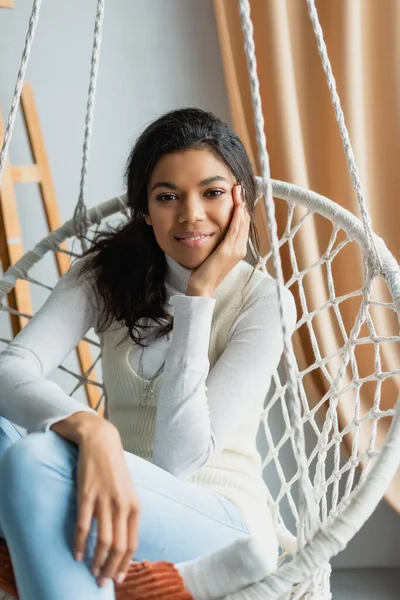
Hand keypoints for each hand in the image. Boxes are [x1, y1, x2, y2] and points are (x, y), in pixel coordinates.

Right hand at [73, 417, 139, 586]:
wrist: (101, 442)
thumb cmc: (114, 469)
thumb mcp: (128, 491)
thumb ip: (127, 514)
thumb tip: (123, 541)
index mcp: (135, 505)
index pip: (132, 544)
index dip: (125, 564)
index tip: (118, 579)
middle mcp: (122, 505)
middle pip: (118, 547)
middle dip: (110, 569)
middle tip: (101, 581)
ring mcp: (104, 501)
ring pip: (102, 541)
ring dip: (96, 561)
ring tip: (91, 571)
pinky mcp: (86, 496)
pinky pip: (83, 527)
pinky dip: (79, 544)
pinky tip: (76, 555)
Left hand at [186, 183, 249, 296]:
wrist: (201, 287)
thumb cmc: (203, 271)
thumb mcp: (212, 253)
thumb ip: (216, 241)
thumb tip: (211, 229)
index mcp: (237, 249)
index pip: (242, 224)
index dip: (241, 207)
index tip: (237, 193)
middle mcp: (240, 249)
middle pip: (245, 220)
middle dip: (242, 202)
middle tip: (238, 186)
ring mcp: (236, 250)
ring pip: (242, 223)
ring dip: (241, 205)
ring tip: (238, 190)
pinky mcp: (228, 251)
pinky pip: (235, 230)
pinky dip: (237, 216)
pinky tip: (237, 205)